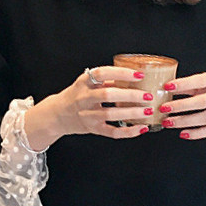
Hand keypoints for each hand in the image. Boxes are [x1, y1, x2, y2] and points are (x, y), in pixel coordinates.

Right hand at [24, 66, 151, 150]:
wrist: (57, 115)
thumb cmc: (76, 96)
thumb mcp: (87, 84)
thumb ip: (107, 81)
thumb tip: (133, 77)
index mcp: (84, 83)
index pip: (102, 74)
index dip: (122, 73)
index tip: (139, 75)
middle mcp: (84, 98)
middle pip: (108, 95)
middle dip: (131, 95)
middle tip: (147, 95)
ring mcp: (87, 115)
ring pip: (111, 115)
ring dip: (132, 113)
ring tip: (148, 111)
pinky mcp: (92, 128)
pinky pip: (112, 132)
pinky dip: (128, 132)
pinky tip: (141, 128)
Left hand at [159, 69, 205, 141]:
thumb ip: (192, 85)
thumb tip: (169, 88)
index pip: (200, 81)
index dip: (184, 84)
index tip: (167, 86)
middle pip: (202, 102)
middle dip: (180, 106)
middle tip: (163, 108)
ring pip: (205, 119)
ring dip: (184, 122)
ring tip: (167, 122)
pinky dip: (195, 134)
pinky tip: (182, 133)